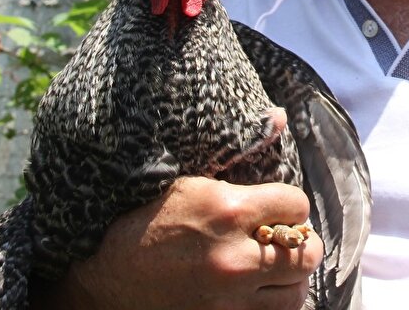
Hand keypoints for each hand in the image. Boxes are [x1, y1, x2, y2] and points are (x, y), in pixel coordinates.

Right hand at [41, 176, 321, 309]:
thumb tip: (284, 116)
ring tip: (276, 265)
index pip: (297, 205)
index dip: (290, 204)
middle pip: (306, 254)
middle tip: (285, 236)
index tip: (279, 207)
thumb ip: (240, 160)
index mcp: (226, 209)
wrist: (102, 272)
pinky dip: (271, 300)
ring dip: (290, 276)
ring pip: (295, 292)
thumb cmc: (144, 216)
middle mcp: (233, 257)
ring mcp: (227, 296)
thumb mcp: (189, 178)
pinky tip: (259, 288)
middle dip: (300, 241)